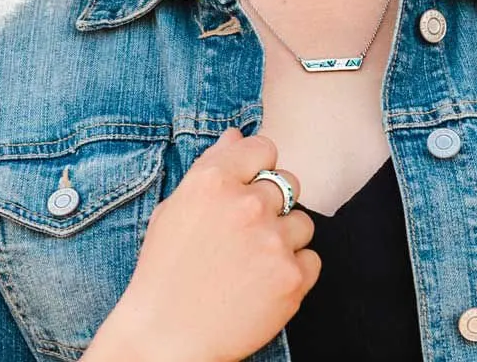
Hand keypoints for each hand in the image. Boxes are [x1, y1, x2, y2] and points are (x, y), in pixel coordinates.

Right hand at [90, 128, 319, 361]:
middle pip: (288, 182)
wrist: (164, 341)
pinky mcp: (292, 277)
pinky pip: (311, 259)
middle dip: (272, 204)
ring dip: (285, 238)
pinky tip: (263, 284)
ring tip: (253, 263)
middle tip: (246, 233)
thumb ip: (211, 166)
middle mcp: (247, 205)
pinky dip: (294, 271)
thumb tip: (236, 135)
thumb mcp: (175, 210)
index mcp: (214, 182)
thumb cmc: (164, 273)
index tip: (247, 188)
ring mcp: (273, 241)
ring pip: (303, 221)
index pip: (264, 147)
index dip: (257, 167)